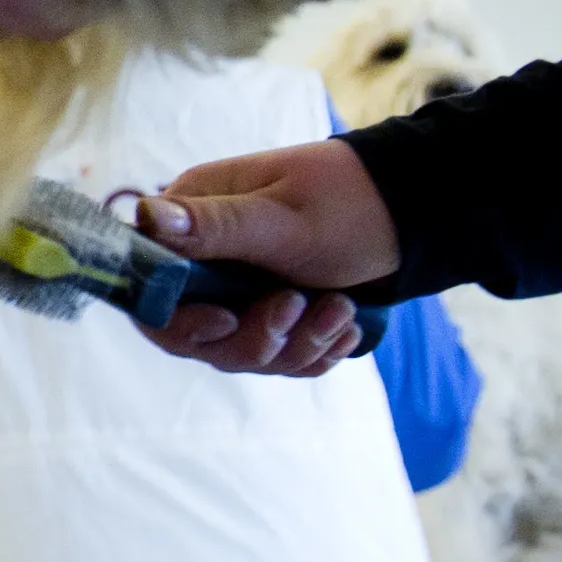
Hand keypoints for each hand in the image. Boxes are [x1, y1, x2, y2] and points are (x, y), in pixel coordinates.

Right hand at [127, 138, 399, 377]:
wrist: (412, 214)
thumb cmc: (348, 203)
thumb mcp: (284, 217)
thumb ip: (216, 224)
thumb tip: (148, 215)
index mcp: (192, 223)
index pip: (151, 291)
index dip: (181, 320)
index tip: (227, 320)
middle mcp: (205, 260)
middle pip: (196, 335)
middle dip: (256, 338)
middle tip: (301, 307)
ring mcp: (237, 291)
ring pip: (241, 352)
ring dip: (297, 344)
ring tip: (342, 310)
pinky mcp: (270, 314)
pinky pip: (277, 357)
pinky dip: (313, 351)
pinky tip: (345, 328)